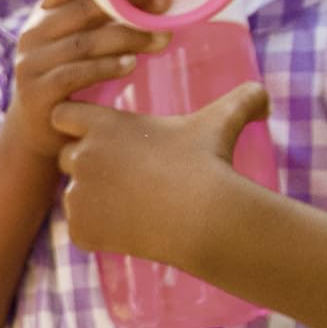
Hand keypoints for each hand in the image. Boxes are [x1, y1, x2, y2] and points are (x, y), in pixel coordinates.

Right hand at [3, 0, 161, 161]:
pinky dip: (105, 67)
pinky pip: (74, 74)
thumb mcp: (80, 45)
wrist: (36, 131)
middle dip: (129, 5)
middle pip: (83, 9)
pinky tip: (130, 65)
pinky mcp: (36, 92)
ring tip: (160, 40)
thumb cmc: (71, 80)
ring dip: (127, 38)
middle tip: (165, 6)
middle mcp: (33, 34)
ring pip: (83, 43)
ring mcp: (31, 63)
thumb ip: (105, 21)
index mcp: (44, 14)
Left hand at [48, 82, 270, 264]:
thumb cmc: (210, 164)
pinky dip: (99, 231)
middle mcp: (82, 156)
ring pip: (74, 194)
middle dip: (87, 163)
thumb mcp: (224, 122)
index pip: (62, 114)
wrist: (206, 218)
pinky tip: (130, 228)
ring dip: (94, 198)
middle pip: (66, 156)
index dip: (77, 123)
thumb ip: (241, 100)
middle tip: (126, 175)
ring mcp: (77, 195)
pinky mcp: (80, 229)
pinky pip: (81, 228)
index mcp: (103, 125)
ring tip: (134, 204)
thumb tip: (264, 95)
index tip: (100, 133)